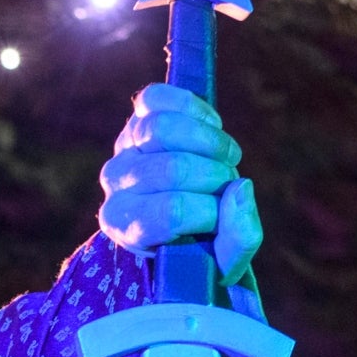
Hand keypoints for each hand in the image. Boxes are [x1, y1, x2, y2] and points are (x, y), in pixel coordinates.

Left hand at [97, 83, 264, 286]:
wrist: (186, 214)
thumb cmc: (204, 242)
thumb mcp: (226, 259)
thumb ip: (239, 237)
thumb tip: (241, 187)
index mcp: (126, 226)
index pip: (171, 212)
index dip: (209, 212)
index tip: (221, 217)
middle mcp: (115, 186)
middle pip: (172, 169)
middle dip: (215, 176)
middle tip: (228, 183)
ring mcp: (122, 148)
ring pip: (162, 128)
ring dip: (211, 142)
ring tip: (227, 156)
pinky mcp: (136, 118)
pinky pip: (156, 97)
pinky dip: (193, 107)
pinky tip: (212, 125)